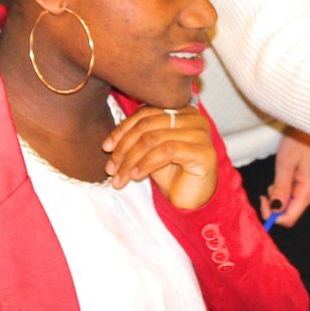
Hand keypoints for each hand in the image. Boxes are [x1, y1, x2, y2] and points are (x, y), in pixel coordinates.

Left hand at [102, 105, 216, 209]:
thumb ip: (135, 137)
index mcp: (180, 110)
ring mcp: (200, 134)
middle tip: (111, 168)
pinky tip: (137, 175)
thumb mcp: (149, 151)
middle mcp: (193, 118)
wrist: (189, 200)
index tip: (106, 147)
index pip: (145, 113)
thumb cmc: (170, 174)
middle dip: (124, 147)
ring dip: (131, 159)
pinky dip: (146, 163)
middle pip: (147, 125)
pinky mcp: (203, 152)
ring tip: (120, 176)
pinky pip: (167, 150)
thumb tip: (109, 143)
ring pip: (153, 138)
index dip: (122, 129)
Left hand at [262, 129, 309, 227]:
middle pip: (291, 210)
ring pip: (294, 201)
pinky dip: (288, 186)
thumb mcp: (285, 164)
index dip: (273, 214)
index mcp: (309, 192)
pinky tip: (287, 172)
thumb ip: (280, 189)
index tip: (262, 198)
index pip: (289, 218)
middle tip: (269, 182)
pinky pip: (298, 192)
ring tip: (280, 172)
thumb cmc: (300, 140)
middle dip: (276, 201)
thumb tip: (274, 210)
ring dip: (281, 192)